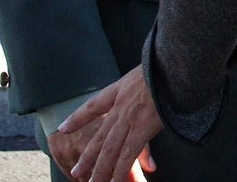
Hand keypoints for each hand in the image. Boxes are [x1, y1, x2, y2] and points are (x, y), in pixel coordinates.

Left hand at [60, 66, 159, 181]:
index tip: (64, 128)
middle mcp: (120, 107)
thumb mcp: (146, 69)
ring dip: (100, 169)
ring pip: (110, 150)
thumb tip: (147, 87)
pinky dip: (120, 170)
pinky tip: (114, 181)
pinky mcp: (142, 129)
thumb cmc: (164, 66)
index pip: (93, 106)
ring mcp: (129, 119)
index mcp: (119, 90)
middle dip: (88, 156)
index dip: (78, 117)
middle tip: (76, 172)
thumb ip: (144, 82)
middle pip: (100, 137)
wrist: (173, 66)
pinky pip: (128, 155)